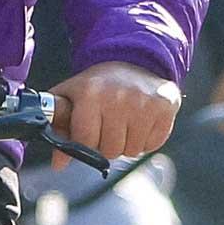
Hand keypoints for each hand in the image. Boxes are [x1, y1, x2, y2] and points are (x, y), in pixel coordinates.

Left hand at [48, 62, 182, 161]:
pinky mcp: (165, 108)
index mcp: (90, 93)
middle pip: (110, 150)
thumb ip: (59, 127)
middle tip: (108, 124)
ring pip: (132, 151)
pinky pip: (152, 145)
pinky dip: (146, 139)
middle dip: (106, 143)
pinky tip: (141, 122)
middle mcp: (118, 97)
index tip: (89, 129)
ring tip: (125, 122)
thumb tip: (58, 164)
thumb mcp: (71, 96)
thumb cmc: (99, 84)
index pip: (85, 141)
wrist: (134, 59)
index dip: (85, 142)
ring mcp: (144, 103)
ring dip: (127, 143)